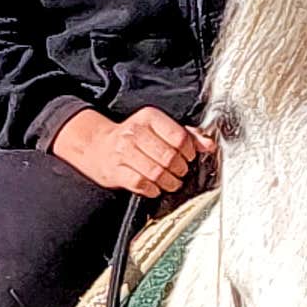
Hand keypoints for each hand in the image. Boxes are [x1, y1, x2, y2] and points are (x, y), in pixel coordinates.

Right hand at [50, 106, 211, 195]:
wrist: (98, 147)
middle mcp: (135, 132)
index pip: (179, 137)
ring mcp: (124, 152)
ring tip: (171, 182)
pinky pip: (141, 184)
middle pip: (169, 156)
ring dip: (169, 182)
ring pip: (157, 172)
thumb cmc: (133, 138)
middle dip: (180, 169)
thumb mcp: (159, 129)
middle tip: (180, 172)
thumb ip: (186, 134)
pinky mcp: (116, 171)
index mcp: (149, 117)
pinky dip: (153, 189)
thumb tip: (208, 144)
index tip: (189, 157)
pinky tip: (155, 187)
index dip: (189, 151)